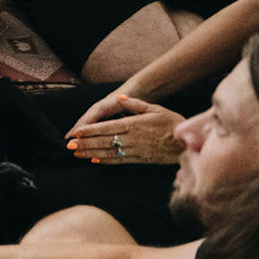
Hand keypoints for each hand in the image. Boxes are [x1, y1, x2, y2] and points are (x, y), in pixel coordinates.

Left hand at [66, 95, 183, 164]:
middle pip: (105, 141)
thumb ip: (135, 104)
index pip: (108, 128)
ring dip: (91, 153)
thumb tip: (120, 97)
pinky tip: (95, 160)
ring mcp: (136, 150)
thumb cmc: (172, 123)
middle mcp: (133, 139)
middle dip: (85, 143)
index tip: (77, 132)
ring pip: (109, 152)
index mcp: (135, 125)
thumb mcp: (155, 108)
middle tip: (70, 145)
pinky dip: (106, 160)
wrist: (188, 143)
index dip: (91, 131)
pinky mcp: (140, 159)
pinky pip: (120, 160)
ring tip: (77, 153)